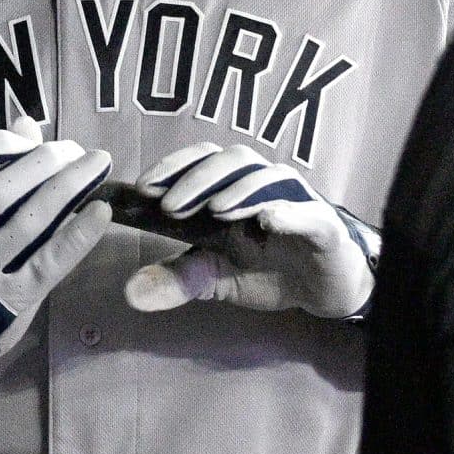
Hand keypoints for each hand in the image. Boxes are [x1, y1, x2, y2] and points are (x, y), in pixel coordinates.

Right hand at [0, 117, 111, 391]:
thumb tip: (26, 124)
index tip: (29, 137)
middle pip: (1, 191)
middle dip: (44, 162)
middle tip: (75, 149)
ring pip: (29, 222)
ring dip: (68, 187)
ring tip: (96, 165)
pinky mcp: (14, 297)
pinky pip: (51, 261)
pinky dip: (79, 234)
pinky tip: (101, 212)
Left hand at [123, 143, 379, 319]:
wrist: (324, 289)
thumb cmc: (268, 271)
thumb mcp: (216, 279)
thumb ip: (178, 279)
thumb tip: (130, 293)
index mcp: (230, 190)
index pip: (198, 161)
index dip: (170, 168)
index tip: (139, 190)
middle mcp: (260, 185)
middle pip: (229, 161)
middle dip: (196, 179)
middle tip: (168, 205)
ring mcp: (293, 201)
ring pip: (266, 177)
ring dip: (237, 189)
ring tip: (214, 210)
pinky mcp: (322, 225)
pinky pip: (307, 212)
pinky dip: (288, 212)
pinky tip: (267, 220)